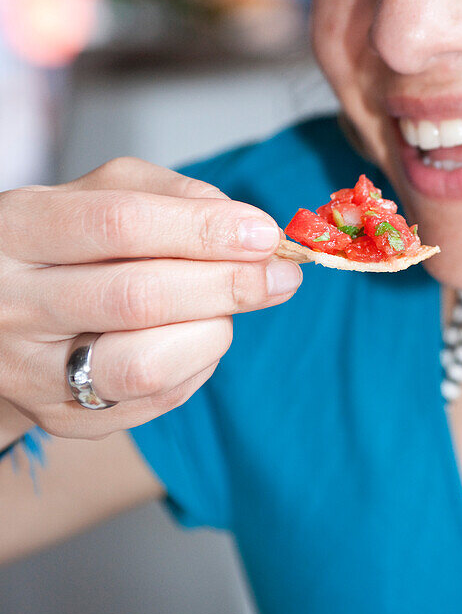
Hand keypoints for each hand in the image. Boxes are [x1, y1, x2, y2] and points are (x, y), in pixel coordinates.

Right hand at [0, 157, 301, 439]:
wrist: (1, 312)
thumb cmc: (65, 241)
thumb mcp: (100, 194)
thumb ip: (170, 195)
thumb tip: (245, 227)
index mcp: (17, 230)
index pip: (119, 225)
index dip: (201, 230)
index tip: (262, 233)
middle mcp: (12, 304)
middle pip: (137, 298)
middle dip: (226, 285)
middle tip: (282, 275)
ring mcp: (31, 372)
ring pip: (145, 365)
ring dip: (213, 331)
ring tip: (229, 306)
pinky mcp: (63, 419)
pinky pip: (155, 400)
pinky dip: (198, 364)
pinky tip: (198, 335)